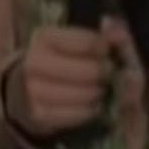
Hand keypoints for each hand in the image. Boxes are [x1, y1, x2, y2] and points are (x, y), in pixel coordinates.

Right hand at [3, 24, 113, 138]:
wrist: (28, 89)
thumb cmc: (63, 60)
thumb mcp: (78, 42)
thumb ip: (105, 36)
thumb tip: (120, 33)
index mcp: (44, 37)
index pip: (89, 42)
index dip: (106, 49)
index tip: (109, 53)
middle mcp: (34, 62)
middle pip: (88, 70)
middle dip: (105, 74)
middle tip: (108, 74)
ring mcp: (33, 90)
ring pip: (83, 94)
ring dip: (98, 93)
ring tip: (100, 89)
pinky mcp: (39, 115)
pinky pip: (77, 115)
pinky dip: (89, 110)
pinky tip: (90, 104)